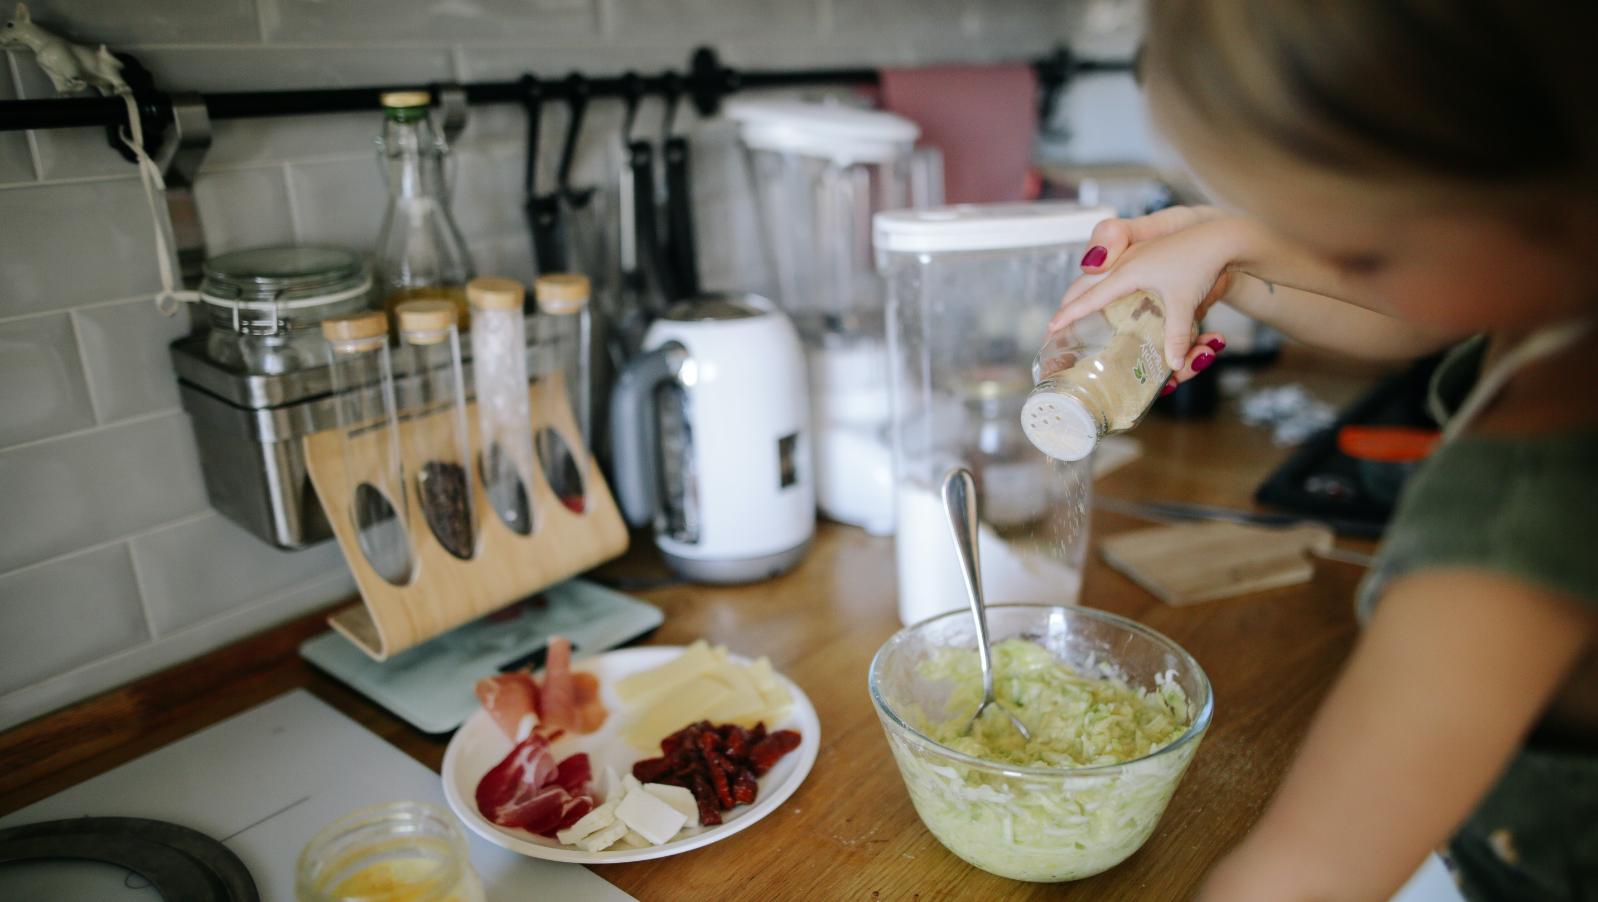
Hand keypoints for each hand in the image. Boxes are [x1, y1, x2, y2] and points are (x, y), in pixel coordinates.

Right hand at [1050, 207, 1243, 390]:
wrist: (1220, 237)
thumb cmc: (1201, 262)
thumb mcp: (1185, 302)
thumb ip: (1176, 334)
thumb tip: (1174, 366)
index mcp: (1128, 272)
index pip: (1091, 297)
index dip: (1070, 313)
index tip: (1052, 328)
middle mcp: (1126, 264)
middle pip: (1086, 283)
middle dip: (1069, 302)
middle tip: (1055, 325)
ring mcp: (1134, 257)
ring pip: (1098, 276)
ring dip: (1083, 292)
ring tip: (1071, 310)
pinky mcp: (1144, 257)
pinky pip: (1114, 271)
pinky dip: (1101, 283)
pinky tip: (1102, 293)